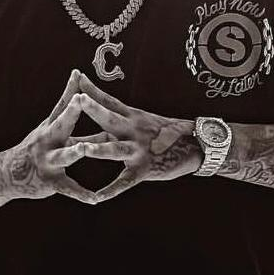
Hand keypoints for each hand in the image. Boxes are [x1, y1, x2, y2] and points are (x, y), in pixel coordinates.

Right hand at [5, 70, 96, 204]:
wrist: (7, 174)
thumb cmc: (37, 149)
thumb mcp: (53, 134)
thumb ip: (74, 125)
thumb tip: (94, 111)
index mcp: (51, 127)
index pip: (62, 105)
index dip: (70, 89)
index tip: (78, 72)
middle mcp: (47, 140)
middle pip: (61, 124)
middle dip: (72, 112)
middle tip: (81, 99)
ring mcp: (47, 160)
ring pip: (63, 155)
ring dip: (74, 152)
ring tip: (84, 148)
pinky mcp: (50, 181)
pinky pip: (68, 187)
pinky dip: (82, 194)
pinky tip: (95, 199)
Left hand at [71, 72, 201, 203]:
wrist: (197, 145)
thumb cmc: (167, 133)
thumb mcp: (144, 121)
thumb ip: (123, 119)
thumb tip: (102, 109)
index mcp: (133, 117)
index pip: (110, 101)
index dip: (93, 89)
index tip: (76, 77)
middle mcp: (134, 131)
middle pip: (110, 118)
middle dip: (93, 109)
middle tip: (76, 99)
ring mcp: (139, 150)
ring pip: (115, 149)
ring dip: (98, 150)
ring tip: (82, 149)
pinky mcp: (144, 170)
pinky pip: (125, 181)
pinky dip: (111, 190)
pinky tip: (97, 197)